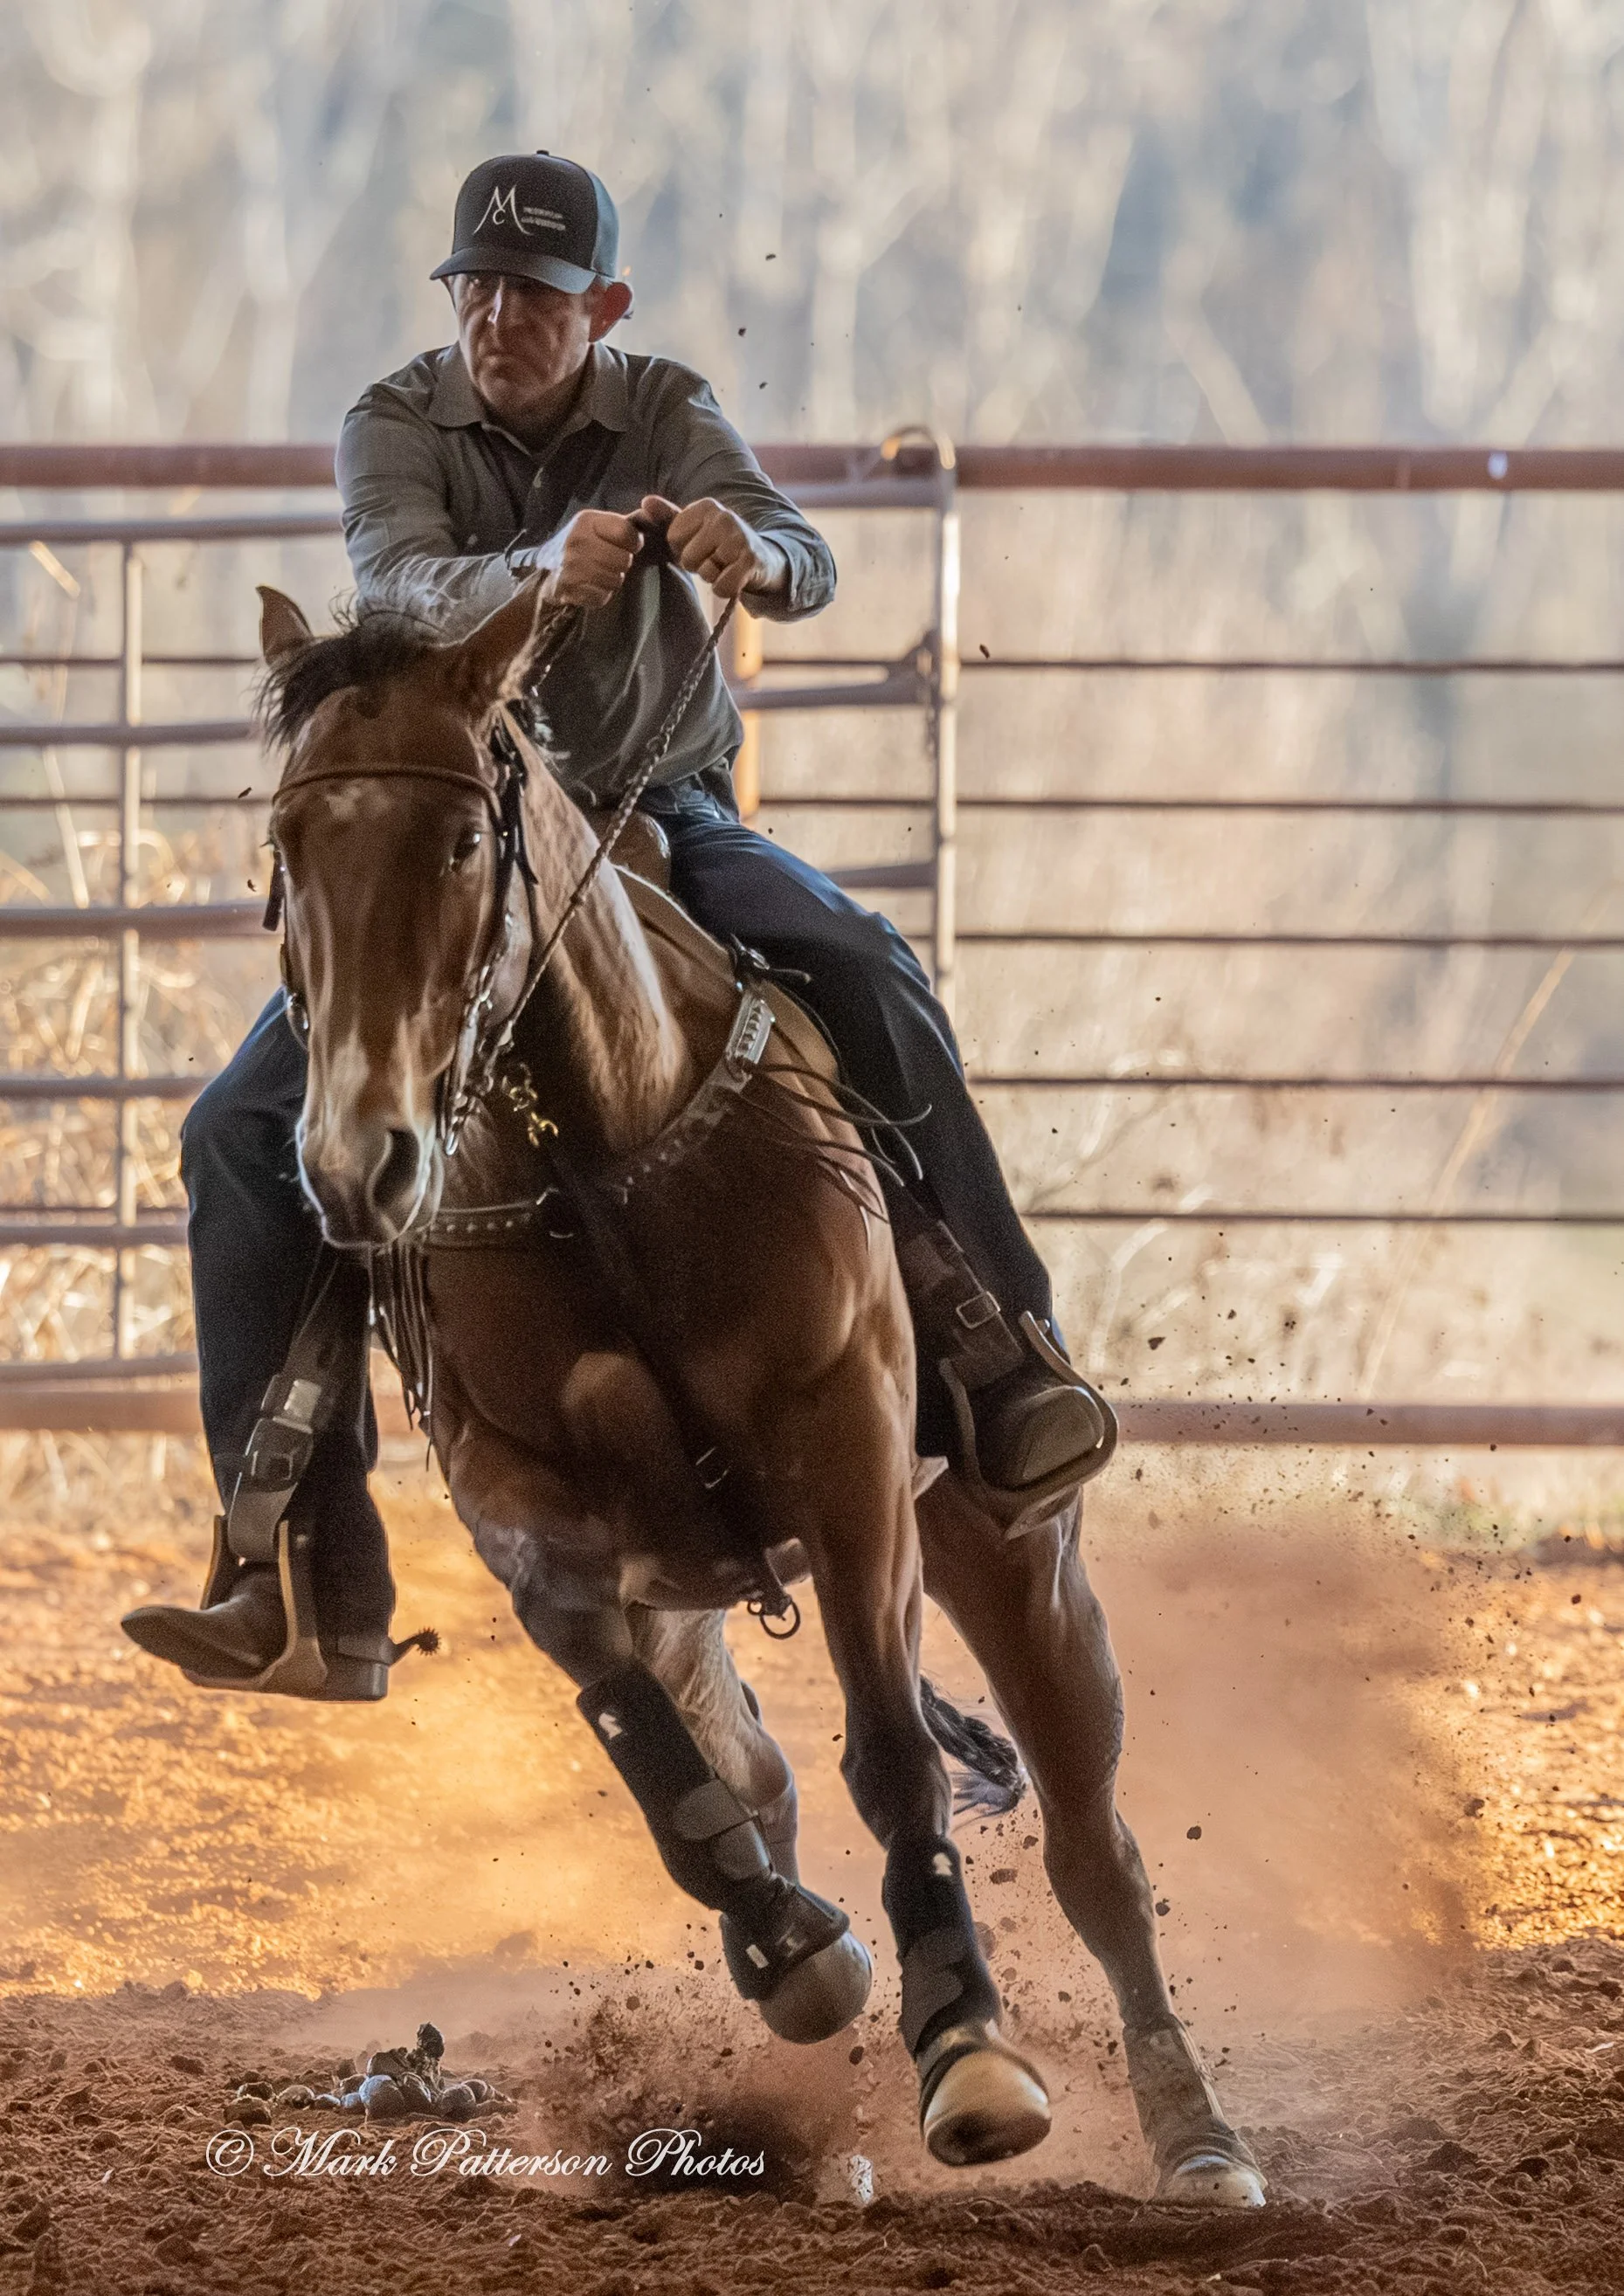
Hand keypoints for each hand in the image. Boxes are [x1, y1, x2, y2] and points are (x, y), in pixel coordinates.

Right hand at [530, 506, 643, 608]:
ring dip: (612, 581)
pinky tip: (591, 587)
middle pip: (624, 560)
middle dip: (622, 565)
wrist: (548, 569)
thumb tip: (655, 509)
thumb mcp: (600, 525)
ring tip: (600, 574)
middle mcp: (577, 540)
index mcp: (587, 521)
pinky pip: (602, 597)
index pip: (628, 533)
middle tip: (609, 563)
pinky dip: (601, 595)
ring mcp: (570, 565)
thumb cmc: (583, 545)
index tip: (624, 545)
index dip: (633, 543)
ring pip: (615, 580)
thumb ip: (628, 521)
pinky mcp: (568, 588)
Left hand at [641, 494, 788, 600]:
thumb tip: (645, 502)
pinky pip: (721, 587)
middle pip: (687, 558)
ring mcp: (739, 537)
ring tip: (726, 565)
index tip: (700, 546)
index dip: (682, 550)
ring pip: (705, 573)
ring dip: (713, 577)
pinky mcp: (751, 560)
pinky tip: (735, 577)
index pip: (673, 539)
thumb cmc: (719, 544)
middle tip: (715, 558)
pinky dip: (725, 589)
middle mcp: (723, 516)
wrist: (763, 559)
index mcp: (705, 506)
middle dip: (698, 566)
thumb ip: (668, 517)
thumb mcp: (694, 528)